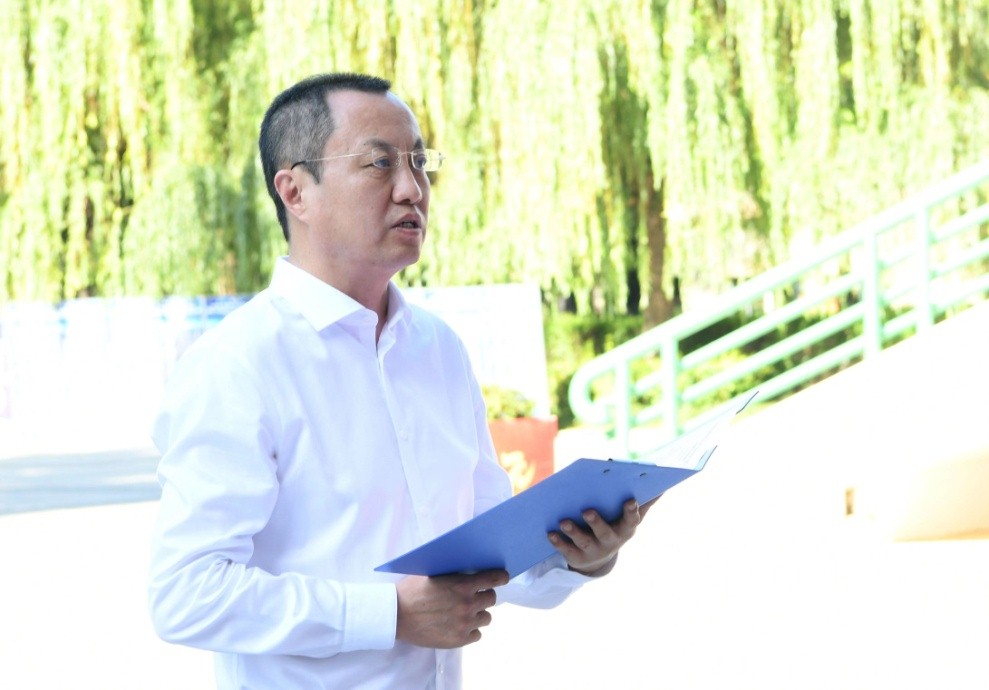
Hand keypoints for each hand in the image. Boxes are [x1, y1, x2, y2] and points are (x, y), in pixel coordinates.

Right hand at [395, 569, 509, 648]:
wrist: (395, 616)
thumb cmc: (411, 590)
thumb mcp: (433, 572)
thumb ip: (454, 573)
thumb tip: (471, 569)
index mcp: (462, 585)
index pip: (494, 578)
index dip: (500, 577)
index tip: (503, 577)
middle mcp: (467, 605)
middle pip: (492, 599)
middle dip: (485, 595)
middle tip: (475, 595)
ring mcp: (464, 624)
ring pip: (486, 618)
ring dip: (478, 613)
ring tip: (465, 612)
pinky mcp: (458, 640)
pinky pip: (476, 634)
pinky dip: (471, 629)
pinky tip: (459, 625)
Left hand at [548, 497, 657, 576]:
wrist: (598, 559)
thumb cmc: (615, 527)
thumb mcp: (629, 517)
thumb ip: (643, 502)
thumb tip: (662, 485)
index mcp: (625, 529)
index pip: (631, 521)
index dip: (631, 512)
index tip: (629, 500)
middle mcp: (611, 542)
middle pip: (604, 533)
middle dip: (596, 522)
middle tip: (587, 510)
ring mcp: (594, 551)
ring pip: (584, 542)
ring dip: (574, 532)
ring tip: (563, 522)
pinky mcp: (578, 558)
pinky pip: (567, 550)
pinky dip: (558, 542)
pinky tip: (550, 533)